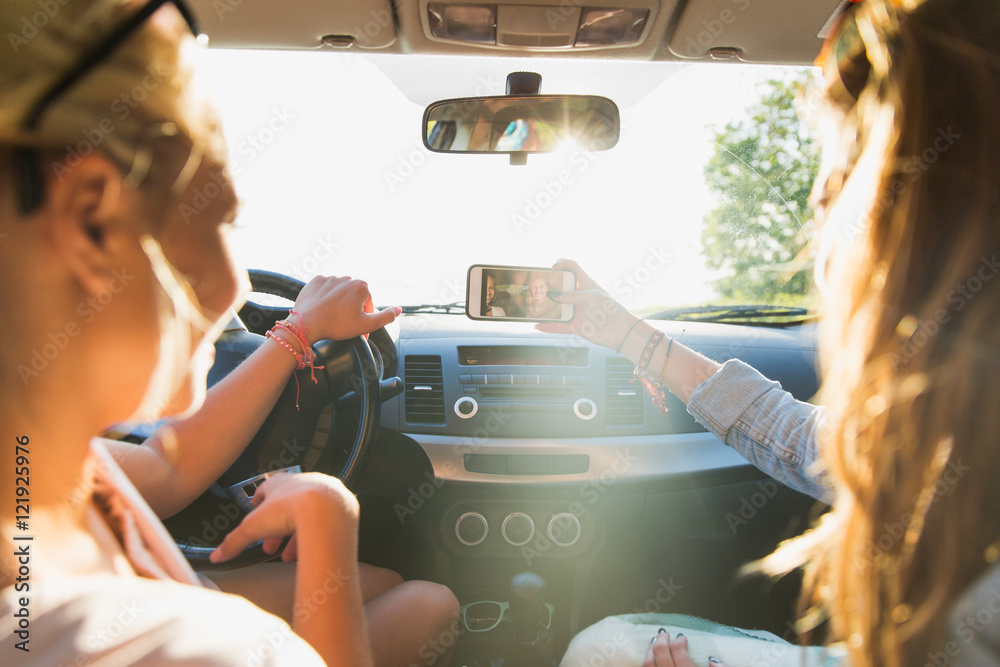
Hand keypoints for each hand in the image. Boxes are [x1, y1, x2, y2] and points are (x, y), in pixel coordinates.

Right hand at [210, 472, 358, 563]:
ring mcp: (325, 491)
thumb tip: (217, 556)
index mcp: (281, 482)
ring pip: (308, 513)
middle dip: (277, 528)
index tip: (256, 513)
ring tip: (289, 555)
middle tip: (270, 546)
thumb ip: (234, 542)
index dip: (259, 503)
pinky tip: (310, 548)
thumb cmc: (290, 511)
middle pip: (287, 506)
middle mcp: (304, 482)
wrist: (326, 510)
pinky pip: (327, 519)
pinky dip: (316, 533)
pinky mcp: (342, 503)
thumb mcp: (253, 528)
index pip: (267, 489)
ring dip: (296, 535)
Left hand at [292, 275, 399, 342]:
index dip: (363, 319)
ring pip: (339, 293)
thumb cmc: (336, 325)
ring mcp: (330, 278)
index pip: (368, 304)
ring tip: (331, 317)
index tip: (356, 329)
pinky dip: (325, 299)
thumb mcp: (366, 325)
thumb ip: (386, 317)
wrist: (306, 324)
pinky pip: (325, 289)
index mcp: (361, 287)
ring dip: (338, 304)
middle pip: (354, 298)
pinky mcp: (315, 281)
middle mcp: (346, 278)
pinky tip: (322, 309)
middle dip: (351, 310)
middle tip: (342, 324)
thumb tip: (399, 309)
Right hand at [535, 259, 639, 349]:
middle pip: (560, 288)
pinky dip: (549, 327)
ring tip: (534, 306)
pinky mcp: (575, 327)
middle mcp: (579, 297)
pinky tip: (539, 325)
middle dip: (548, 287)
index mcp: (586, 284)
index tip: (553, 266)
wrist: (621, 331)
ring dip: (545, 308)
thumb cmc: (612, 309)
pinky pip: (559, 326)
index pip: (572, 268)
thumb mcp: (593, 297)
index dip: (562, 264)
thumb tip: (554, 297)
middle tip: (538, 287)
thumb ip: (574, 296)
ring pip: (557, 309)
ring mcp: (576, 312)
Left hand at [645, 631, 726, 666]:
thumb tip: (712, 659)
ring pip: (648, 663)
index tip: (682, 638)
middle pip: (660, 653)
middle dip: (662, 640)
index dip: (680, 641)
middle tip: (664, 634)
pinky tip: (649, 660)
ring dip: (650, 650)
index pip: (679, 651)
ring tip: (653, 642)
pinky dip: (646, 663)